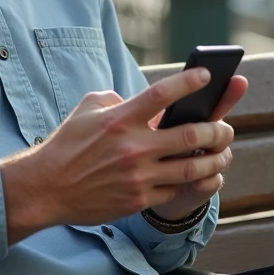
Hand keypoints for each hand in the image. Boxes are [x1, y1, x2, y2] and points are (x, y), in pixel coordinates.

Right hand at [0, 68, 247, 243]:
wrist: (47, 188)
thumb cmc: (67, 144)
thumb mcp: (87, 109)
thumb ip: (117, 99)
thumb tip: (140, 100)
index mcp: (120, 119)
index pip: (162, 94)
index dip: (189, 82)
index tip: (207, 75)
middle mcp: (133, 147)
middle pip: (190, 135)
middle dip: (217, 130)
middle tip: (226, 128)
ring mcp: (138, 176)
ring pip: (192, 167)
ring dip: (215, 159)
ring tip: (223, 153)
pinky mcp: (138, 199)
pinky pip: (175, 190)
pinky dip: (189, 182)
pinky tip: (198, 175)